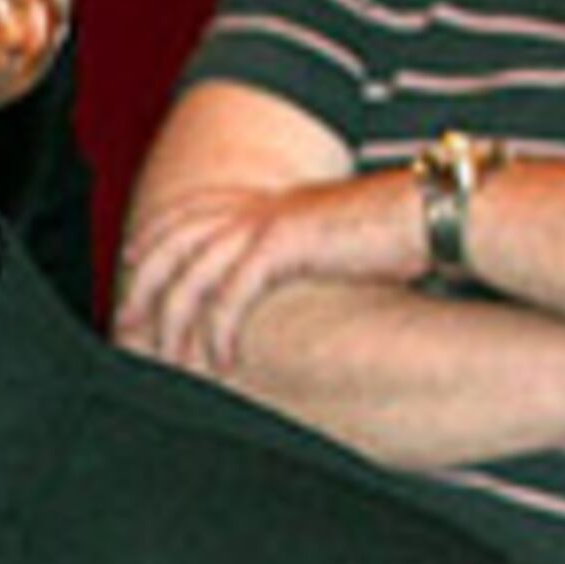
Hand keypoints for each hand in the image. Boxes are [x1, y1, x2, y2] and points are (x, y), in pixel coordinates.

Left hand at [116, 173, 422, 376]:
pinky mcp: (283, 246)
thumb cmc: (399, 233)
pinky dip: (220, 330)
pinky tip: (221, 360)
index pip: (188, 216)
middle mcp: (255, 208)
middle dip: (142, 289)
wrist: (439, 212)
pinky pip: (231, 295)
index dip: (153, 240)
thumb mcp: (334, 238)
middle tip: (125, 331)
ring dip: (176, 324)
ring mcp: (265, 224)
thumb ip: (299, 251)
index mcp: (264, 201)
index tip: (129, 268)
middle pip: (172, 246)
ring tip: (170, 362)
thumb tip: (286, 273)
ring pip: (193, 276)